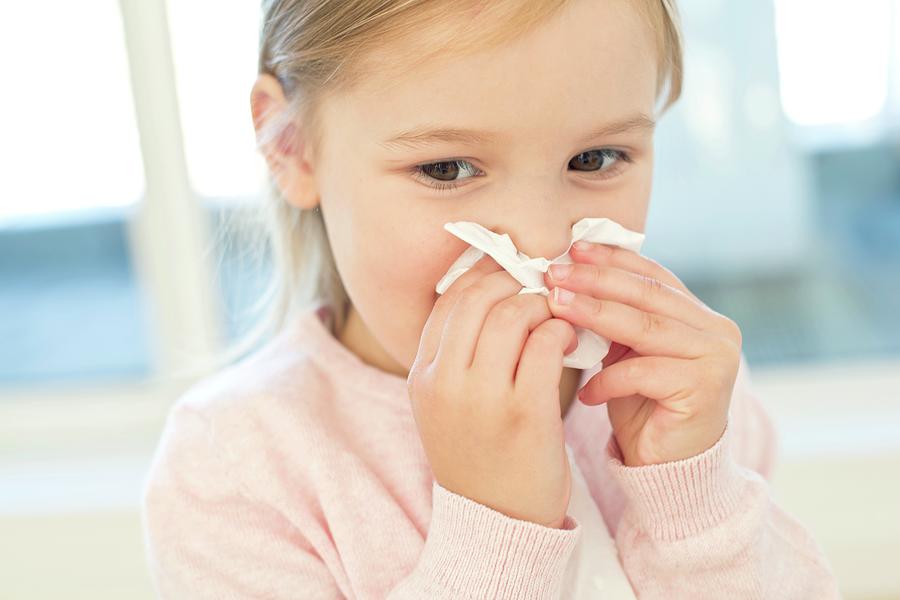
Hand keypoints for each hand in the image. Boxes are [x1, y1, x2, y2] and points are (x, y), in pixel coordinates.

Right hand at [409, 254, 579, 527]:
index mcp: (422, 375)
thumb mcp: (446, 403)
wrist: (498, 520)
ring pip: (513, 313)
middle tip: (540, 283)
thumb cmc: (480, 452)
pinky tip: (569, 339)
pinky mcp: (524, 414)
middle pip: (479, 297)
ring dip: (542, 304)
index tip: (511, 265)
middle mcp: (444, 382)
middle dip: (515, 278)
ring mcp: (482, 399)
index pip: (449, 299)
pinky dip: (560, 330)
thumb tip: (492, 289)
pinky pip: (544, 344)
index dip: (484, 271)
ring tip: (556, 316)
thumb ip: (457, 352)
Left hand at [542, 241, 741, 466]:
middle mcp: (717, 330)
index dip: (611, 260)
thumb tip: (568, 274)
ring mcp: (717, 358)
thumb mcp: (625, 353)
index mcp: (699, 314)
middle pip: (647, 295)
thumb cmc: (641, 407)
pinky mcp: (706, 389)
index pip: (652, 275)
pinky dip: (608, 380)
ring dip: (594, 314)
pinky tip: (584, 391)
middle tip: (554, 273)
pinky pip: (644, 373)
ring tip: (555, 307)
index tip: (572, 248)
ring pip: (644, 327)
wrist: (667, 468)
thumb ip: (613, 317)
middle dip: (595, 280)